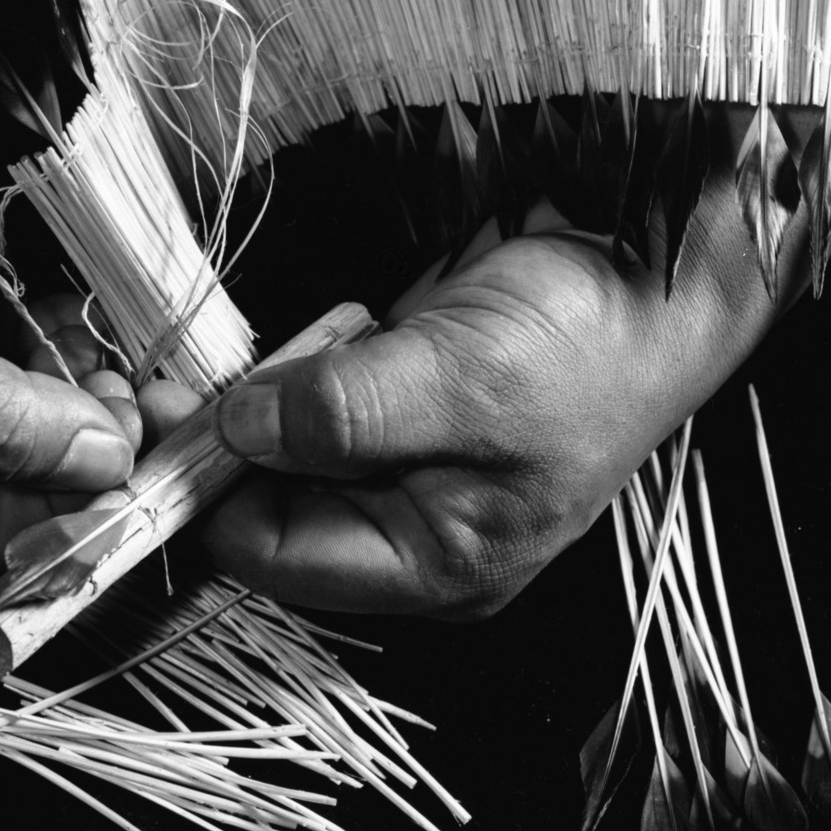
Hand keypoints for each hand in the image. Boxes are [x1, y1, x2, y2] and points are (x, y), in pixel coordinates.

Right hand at [0, 45, 136, 567]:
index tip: (148, 468)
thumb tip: (104, 465)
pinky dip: (55, 322)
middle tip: (142, 395)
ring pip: (23, 396)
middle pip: (16, 469)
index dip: (73, 511)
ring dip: (79, 379)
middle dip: (85, 439)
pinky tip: (86, 307)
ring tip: (117, 348)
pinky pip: (12, 326)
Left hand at [201, 165, 806, 618]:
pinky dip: (294, 369)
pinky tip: (321, 334)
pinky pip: (312, 406)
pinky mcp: (399, 408)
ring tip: (267, 348)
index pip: (275, 557)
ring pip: (282, 454)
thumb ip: (342, 413)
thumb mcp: (462, 379)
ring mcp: (405, 468)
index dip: (211, 489)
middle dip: (224, 442)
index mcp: (435, 565)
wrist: (661, 266)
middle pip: (268, 507)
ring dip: (258, 399)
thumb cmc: (590, 339)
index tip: (169, 411)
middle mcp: (410, 531)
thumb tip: (238, 430)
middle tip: (188, 370)